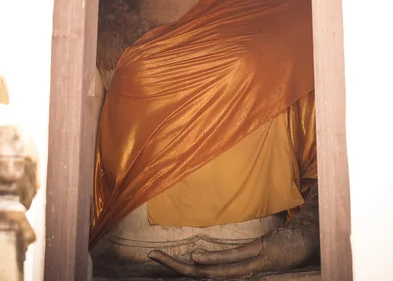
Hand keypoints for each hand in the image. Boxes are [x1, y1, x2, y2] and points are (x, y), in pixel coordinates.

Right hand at [148, 183, 318, 278]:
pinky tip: (197, 257)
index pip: (202, 274)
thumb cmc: (280, 246)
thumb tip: (204, 250)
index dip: (178, 267)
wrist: (307, 240)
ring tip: (164, 258)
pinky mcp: (261, 256)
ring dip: (186, 264)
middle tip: (152, 257)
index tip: (158, 257)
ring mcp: (249, 265)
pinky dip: (213, 260)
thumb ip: (230, 254)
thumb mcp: (252, 251)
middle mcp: (239, 273)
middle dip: (174, 265)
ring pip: (213, 270)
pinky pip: (234, 261)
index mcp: (236, 272)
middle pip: (201, 274)